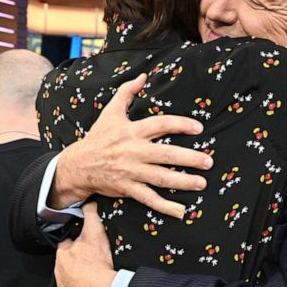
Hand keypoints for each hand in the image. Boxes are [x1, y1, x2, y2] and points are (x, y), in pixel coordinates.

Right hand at [53, 73, 212, 218]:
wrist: (78, 165)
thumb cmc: (99, 137)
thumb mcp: (110, 112)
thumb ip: (127, 92)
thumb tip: (143, 76)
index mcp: (132, 131)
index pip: (160, 125)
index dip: (180, 125)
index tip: (198, 128)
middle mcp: (133, 151)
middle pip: (165, 154)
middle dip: (188, 158)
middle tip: (208, 161)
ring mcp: (131, 172)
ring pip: (161, 178)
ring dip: (183, 181)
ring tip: (202, 183)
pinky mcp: (128, 188)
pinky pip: (149, 198)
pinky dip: (164, 206)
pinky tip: (180, 210)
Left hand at [55, 202, 115, 286]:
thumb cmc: (95, 261)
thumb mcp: (95, 230)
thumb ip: (90, 214)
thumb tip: (88, 202)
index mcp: (63, 254)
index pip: (65, 243)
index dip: (74, 240)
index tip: (82, 240)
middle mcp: (60, 272)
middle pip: (65, 263)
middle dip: (74, 260)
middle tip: (88, 258)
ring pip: (67, 281)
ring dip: (75, 279)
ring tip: (88, 276)